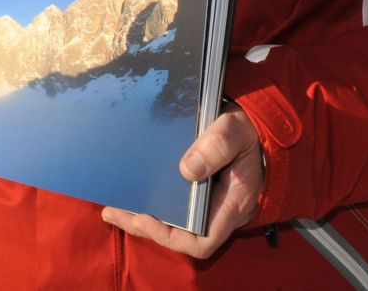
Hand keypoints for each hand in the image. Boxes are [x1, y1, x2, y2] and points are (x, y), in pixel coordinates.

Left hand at [100, 105, 263, 259]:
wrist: (255, 126)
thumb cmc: (248, 130)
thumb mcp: (236, 130)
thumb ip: (217, 146)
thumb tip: (187, 169)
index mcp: (232, 204)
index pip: (202, 241)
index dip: (170, 236)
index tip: (144, 219)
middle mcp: (219, 211)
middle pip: (180, 235)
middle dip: (145, 226)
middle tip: (112, 212)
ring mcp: (209, 204)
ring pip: (174, 223)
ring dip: (143, 217)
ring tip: (112, 207)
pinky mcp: (199, 192)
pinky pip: (174, 207)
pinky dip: (152, 203)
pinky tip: (131, 192)